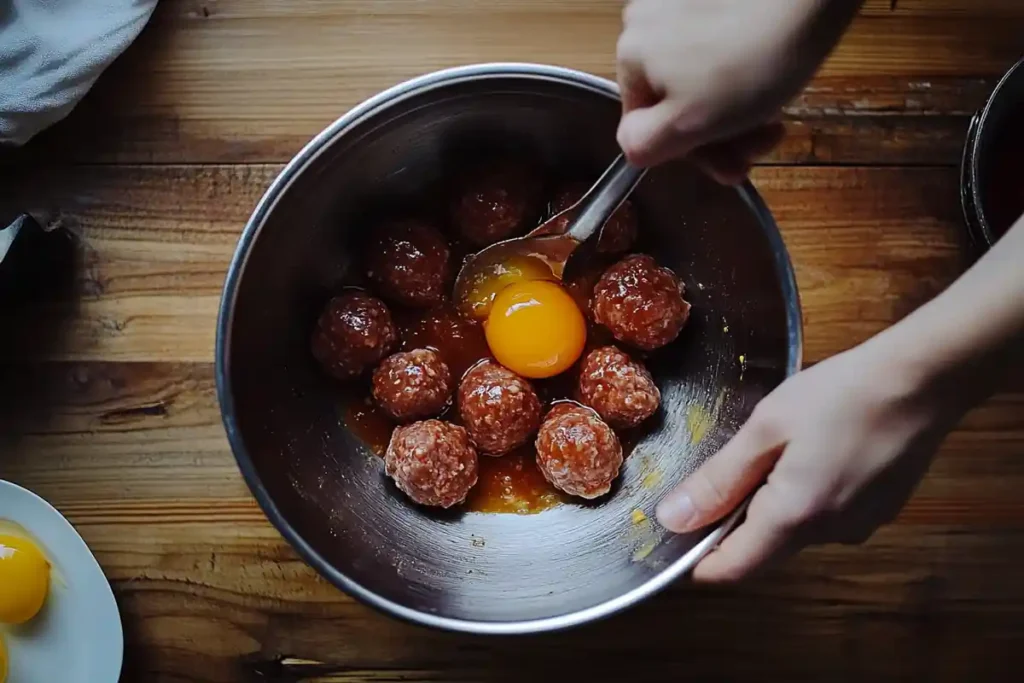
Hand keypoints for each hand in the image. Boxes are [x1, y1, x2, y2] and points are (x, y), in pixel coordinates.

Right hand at [616, 0, 862, 179]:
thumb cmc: (750, 63)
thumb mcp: (688, 123)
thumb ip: (644, 144)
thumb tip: (634, 144)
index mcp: (630, 54)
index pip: (644, 125)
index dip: (691, 153)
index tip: (735, 164)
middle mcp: (645, 20)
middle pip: (675, 98)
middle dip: (720, 133)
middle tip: (765, 142)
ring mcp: (681, 1)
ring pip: (701, 75)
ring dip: (737, 107)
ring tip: (776, 115)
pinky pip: (720, 44)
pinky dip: (742, 67)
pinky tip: (773, 74)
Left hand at [656, 334, 966, 581]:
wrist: (922, 380)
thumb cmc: (839, 395)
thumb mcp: (766, 428)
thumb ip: (720, 478)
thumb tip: (672, 519)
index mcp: (795, 517)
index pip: (732, 569)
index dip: (696, 560)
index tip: (675, 533)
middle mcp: (829, 535)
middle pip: (762, 552)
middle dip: (730, 526)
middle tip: (719, 475)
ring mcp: (859, 526)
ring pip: (793, 533)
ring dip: (768, 507)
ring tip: (770, 452)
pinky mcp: (878, 512)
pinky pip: (824, 518)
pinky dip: (802, 498)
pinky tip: (808, 453)